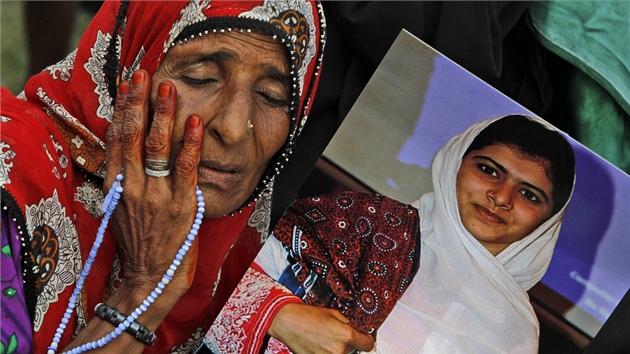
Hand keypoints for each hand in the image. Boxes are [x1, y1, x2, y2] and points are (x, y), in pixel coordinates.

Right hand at [104, 69, 203, 297]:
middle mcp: (132, 186)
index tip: (128, 84)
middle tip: (145, 74)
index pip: (116, 139)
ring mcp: (156, 195)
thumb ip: (125, 178)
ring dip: (163, 114)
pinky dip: (190, 143)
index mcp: (115, 185)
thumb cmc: (139, 241)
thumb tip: (128, 148)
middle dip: (138, 102)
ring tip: (168, 88)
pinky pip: (186, 167)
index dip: (122, 109)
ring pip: (157, 147)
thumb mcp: (121, 208)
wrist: (150, 277)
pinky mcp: (181, 204)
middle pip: (133, 135)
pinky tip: (195, 122)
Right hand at [268, 303, 374, 353]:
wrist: (287, 322)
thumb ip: (346, 323)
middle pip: (354, 351)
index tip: (365, 339)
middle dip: (348, 344)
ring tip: (325, 339)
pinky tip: (319, 344)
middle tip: (336, 335)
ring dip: (337, 349)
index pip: (367, 345)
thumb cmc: (307, 315)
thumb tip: (352, 330)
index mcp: (346, 335)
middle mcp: (339, 350)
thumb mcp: (332, 313)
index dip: (367, 341)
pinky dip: (326, 352)